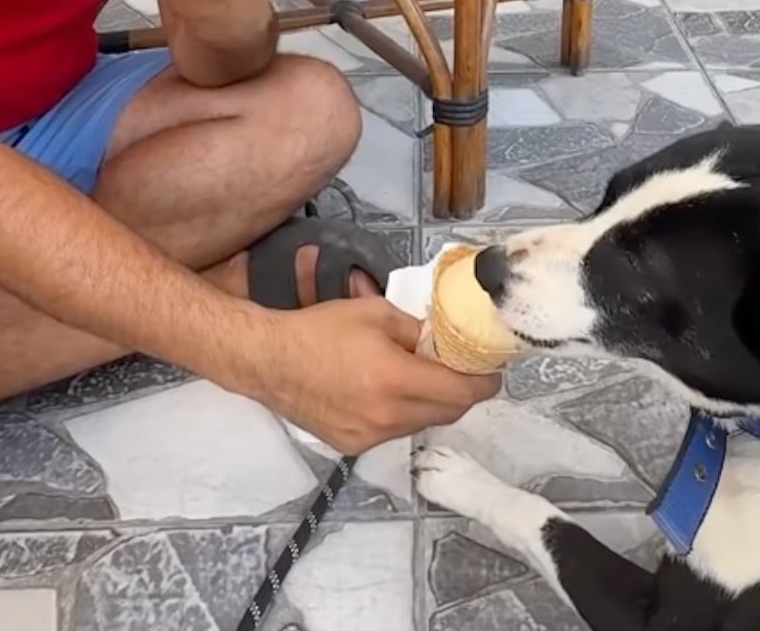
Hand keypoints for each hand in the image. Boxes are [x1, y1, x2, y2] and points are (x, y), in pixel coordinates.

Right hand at [247, 297, 501, 454]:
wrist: (268, 361)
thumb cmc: (321, 329)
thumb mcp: (377, 313)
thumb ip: (419, 329)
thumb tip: (447, 340)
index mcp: (395, 379)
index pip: (462, 392)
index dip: (485, 382)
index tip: (492, 370)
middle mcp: (387, 416)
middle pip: (449, 413)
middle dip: (462, 392)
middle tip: (462, 369)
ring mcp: (370, 437)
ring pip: (424, 424)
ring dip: (433, 404)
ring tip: (423, 378)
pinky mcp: (354, 447)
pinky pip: (396, 432)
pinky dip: (404, 414)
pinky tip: (390, 393)